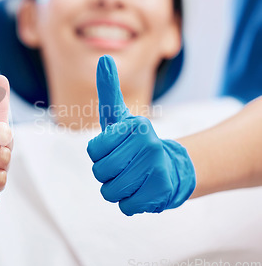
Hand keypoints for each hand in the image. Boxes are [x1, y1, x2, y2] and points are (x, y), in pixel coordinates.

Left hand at [86, 55, 195, 214]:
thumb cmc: (135, 141)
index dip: (100, 155)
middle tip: (123, 166)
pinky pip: (126, 206)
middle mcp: (148, 145)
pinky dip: (130, 202)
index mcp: (136, 126)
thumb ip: (109, 90)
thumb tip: (104, 59)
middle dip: (106, 173)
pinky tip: (142, 190)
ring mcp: (156, 169)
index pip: (94, 151)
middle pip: (100, 172)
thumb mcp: (121, 116)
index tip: (116, 149)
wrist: (172, 167)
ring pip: (110, 192)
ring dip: (117, 189)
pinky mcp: (161, 192)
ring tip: (133, 178)